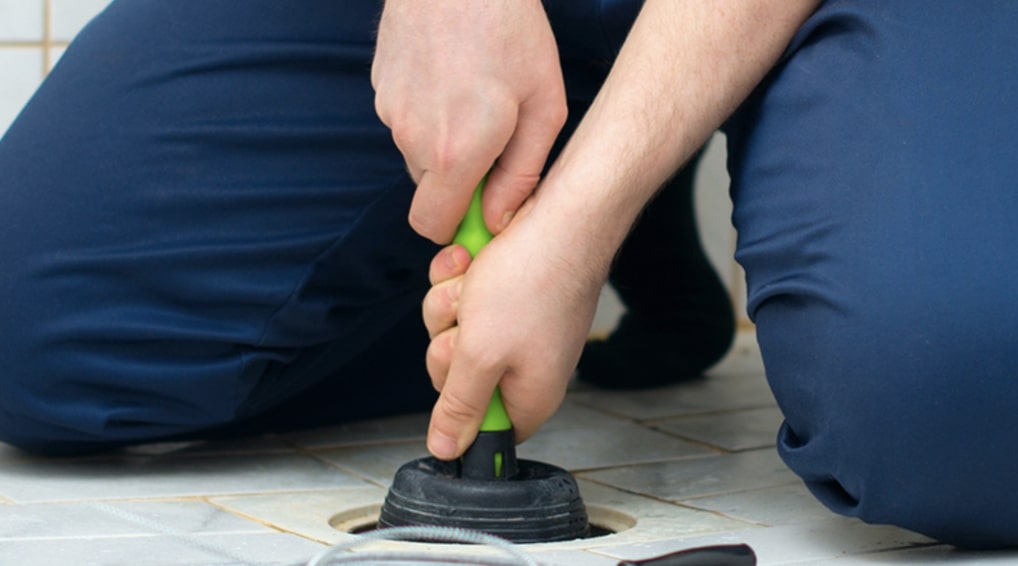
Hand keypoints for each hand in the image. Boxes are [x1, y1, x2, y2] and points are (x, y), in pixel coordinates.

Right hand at [372, 0, 566, 242]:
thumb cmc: (511, 31)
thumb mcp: (543, 105)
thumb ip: (522, 175)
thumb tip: (496, 220)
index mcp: (456, 154)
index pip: (432, 227)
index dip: (457, 226)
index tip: (484, 207)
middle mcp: (413, 140)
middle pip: (428, 191)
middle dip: (458, 181)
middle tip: (495, 140)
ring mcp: (390, 112)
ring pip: (417, 154)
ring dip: (443, 143)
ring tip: (475, 97)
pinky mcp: (379, 87)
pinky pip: (405, 120)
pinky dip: (427, 112)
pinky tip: (452, 76)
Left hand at [420, 204, 604, 458]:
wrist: (562, 213)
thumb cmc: (534, 279)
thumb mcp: (481, 354)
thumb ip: (459, 406)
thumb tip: (446, 450)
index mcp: (530, 395)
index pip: (483, 427)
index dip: (458, 405)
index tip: (457, 372)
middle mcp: (526, 365)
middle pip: (457, 374)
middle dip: (448, 338)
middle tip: (467, 318)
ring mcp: (516, 327)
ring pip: (454, 329)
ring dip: (451, 299)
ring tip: (473, 278)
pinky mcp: (508, 294)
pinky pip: (463, 295)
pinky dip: (460, 274)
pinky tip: (472, 257)